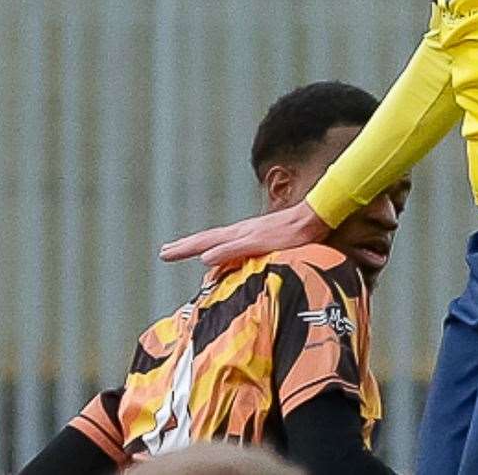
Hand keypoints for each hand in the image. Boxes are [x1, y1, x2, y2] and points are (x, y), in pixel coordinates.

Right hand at [160, 201, 330, 266]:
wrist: (314, 218)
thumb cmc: (291, 234)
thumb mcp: (260, 245)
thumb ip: (233, 250)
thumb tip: (204, 258)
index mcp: (238, 234)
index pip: (204, 242)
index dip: (184, 249)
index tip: (164, 253)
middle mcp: (241, 231)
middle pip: (207, 239)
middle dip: (186, 246)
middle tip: (165, 251)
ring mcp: (250, 232)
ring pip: (219, 240)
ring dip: (201, 247)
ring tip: (187, 250)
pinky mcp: (261, 236)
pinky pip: (233, 244)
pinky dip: (221, 250)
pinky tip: (224, 255)